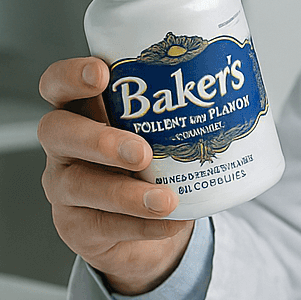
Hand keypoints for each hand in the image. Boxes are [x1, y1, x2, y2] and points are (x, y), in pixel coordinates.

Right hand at [38, 56, 194, 294]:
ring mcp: (65, 186)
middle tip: (141, 151)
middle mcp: (65, 144)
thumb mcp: (161, 129)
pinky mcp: (76, 226)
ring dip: (124, 193)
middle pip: (57, 132)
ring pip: (78, 185)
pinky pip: (102, 226)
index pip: (57, 84)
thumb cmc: (155, 161)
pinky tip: (169, 222)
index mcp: (83, 109)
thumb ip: (182, 107)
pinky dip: (140, 225)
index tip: (103, 73)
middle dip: (99, 139)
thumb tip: (244, 80)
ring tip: (165, 199)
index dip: (71, 75)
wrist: (149, 224)